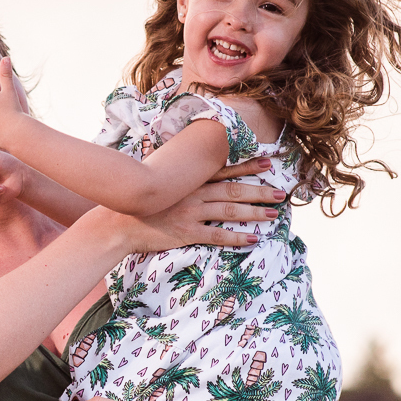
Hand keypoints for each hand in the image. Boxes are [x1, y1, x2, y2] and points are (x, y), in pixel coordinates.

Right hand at [112, 166, 286, 254]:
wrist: (119, 222)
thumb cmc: (138, 200)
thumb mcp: (159, 176)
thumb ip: (179, 171)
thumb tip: (191, 162)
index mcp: (189, 178)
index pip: (224, 168)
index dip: (248, 165)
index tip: (269, 162)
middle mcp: (193, 192)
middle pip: (234, 190)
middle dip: (260, 191)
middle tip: (281, 193)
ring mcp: (190, 212)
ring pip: (230, 211)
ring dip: (254, 213)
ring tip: (274, 215)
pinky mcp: (186, 232)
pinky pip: (217, 236)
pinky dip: (237, 237)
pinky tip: (253, 238)